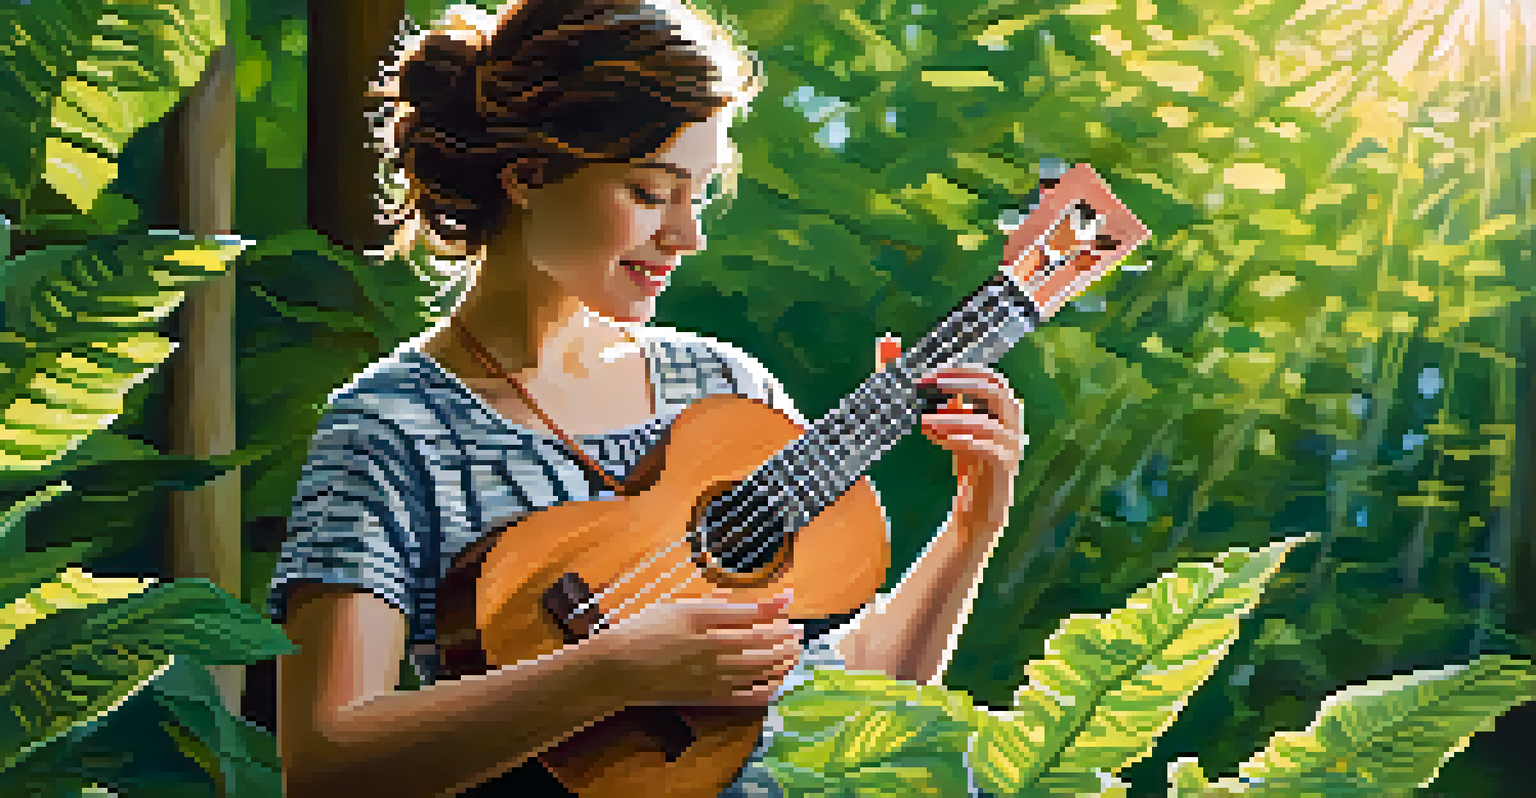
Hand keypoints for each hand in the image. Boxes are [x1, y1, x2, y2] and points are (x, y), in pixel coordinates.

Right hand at [593, 588, 802, 707]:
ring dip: (782, 659)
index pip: (751, 615)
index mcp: (704, 622)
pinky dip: (768, 688)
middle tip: (798, 630)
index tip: (790, 601)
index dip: (774, 608)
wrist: (618, 669)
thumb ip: (715, 603)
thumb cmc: (645, 630)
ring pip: (760, 669)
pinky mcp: (710, 697)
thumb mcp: (679, 606)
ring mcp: (713, 677)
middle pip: (761, 643)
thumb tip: (744, 598)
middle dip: (785, 636)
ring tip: (794, 651)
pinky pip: (748, 696)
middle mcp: (713, 650)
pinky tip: (779, 682)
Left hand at [875, 336, 1024, 501]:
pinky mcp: (1005, 471)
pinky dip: (962, 442)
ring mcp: (1012, 447)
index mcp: (1001, 407)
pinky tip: (937, 438)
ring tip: (923, 420)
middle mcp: (1012, 423)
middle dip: (961, 384)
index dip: (959, 371)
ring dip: (954, 418)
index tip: (927, 374)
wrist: (978, 511)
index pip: (989, 376)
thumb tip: (887, 343)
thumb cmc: (964, 459)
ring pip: (990, 424)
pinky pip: (989, 451)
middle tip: (927, 386)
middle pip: (998, 390)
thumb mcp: (944, 422)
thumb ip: (922, 389)